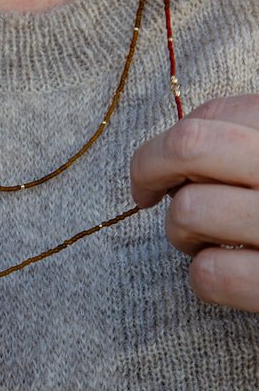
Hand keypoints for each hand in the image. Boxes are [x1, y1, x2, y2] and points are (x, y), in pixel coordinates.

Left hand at [130, 94, 258, 311]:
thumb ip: (245, 142)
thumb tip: (171, 151)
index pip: (214, 115)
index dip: (169, 141)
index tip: (159, 169)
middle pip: (189, 145)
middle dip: (148, 167)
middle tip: (146, 192)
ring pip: (189, 211)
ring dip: (180, 232)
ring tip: (205, 240)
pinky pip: (210, 274)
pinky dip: (204, 276)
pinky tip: (227, 272)